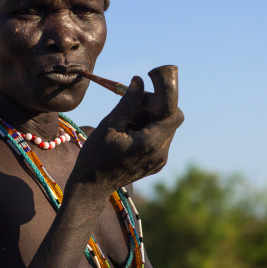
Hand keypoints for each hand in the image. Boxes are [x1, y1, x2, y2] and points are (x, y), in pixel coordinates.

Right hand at [69, 65, 183, 194]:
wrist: (91, 186)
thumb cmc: (96, 155)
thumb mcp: (109, 125)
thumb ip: (128, 103)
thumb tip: (139, 81)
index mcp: (151, 143)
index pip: (174, 114)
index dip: (162, 101)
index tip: (143, 97)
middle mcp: (161, 154)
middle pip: (170, 120)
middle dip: (153, 110)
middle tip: (130, 109)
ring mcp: (159, 161)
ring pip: (164, 130)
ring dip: (149, 120)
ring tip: (126, 124)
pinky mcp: (155, 164)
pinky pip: (159, 141)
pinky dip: (147, 132)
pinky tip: (128, 135)